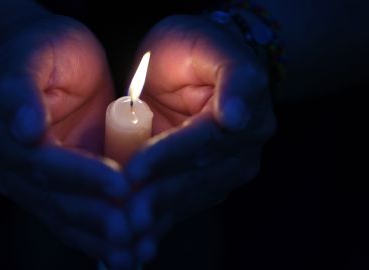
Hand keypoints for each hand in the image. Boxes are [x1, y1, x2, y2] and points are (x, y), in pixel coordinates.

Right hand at [0, 15, 134, 268]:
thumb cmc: (45, 49)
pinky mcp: (51, 190)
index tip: (119, 183)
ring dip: (96, 237)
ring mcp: (28, 182)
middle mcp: (9, 164)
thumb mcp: (32, 53)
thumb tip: (23, 129)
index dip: (81, 175)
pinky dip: (95, 238)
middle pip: (53, 197)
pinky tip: (121, 255)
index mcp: (0, 131)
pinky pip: (71, 218)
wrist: (52, 60)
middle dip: (93, 215)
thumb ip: (20, 87)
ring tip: (131, 253)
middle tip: (129, 231)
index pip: (43, 161)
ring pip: (62, 215)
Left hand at [124, 15, 276, 262]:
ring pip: (187, 197)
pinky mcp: (205, 185)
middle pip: (196, 178)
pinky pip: (181, 205)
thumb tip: (237, 117)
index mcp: (245, 116)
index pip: (204, 141)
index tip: (134, 170)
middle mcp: (240, 151)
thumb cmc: (196, 48)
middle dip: (159, 195)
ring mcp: (224, 172)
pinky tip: (136, 239)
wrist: (195, 65)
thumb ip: (233, 75)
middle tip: (126, 213)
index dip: (168, 156)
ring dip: (156, 215)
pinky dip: (159, 222)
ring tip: (125, 231)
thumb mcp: (210, 46)